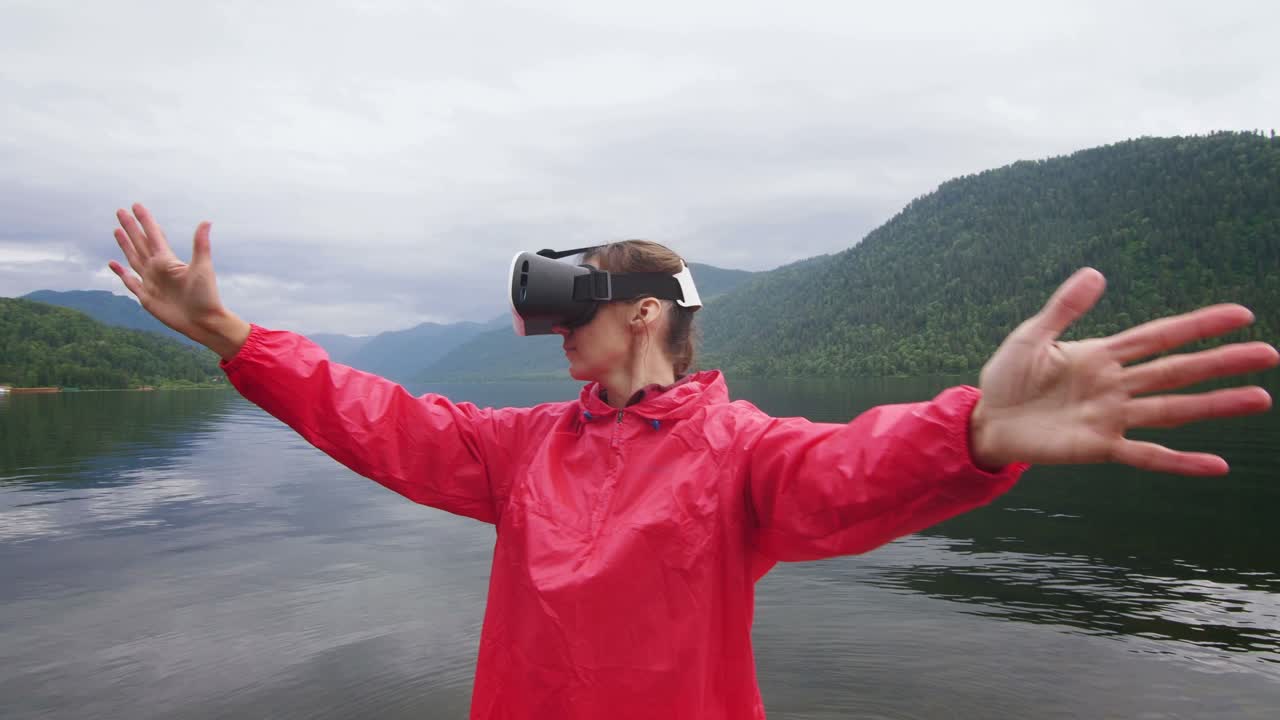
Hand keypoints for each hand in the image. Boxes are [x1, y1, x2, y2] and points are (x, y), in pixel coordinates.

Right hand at [109, 203, 249, 359]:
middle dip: (131, 227)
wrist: (203, 321)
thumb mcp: (202, 267)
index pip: (153, 235)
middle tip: (120, 211)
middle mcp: (158, 269)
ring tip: (117, 230)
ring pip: (133, 258)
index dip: (145, 220)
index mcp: (168, 260)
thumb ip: (200, 245)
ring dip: (125, 244)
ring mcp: (151, 282)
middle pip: (140, 243)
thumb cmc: (206, 295)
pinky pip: (130, 282)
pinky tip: (113, 263)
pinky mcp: (146, 297)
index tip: (136, 205)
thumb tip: (206, 221)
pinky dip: (121, 273)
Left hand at [971, 268, 1277, 475]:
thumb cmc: (1008, 377)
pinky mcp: (1100, 447)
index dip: (1198, 325)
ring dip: (1216, 405)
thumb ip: (1063, 309)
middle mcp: (1116, 385)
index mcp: (1103, 354)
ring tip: (1259, 398)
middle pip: (1178, 370)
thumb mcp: (1031, 336)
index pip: (1159, 336)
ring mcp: (1112, 417)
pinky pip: (1146, 455)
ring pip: (1173, 409)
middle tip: (1269, 354)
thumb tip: (1097, 273)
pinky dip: (1181, 461)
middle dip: (1222, 362)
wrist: (987, 421)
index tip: (1241, 314)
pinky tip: (1216, 464)